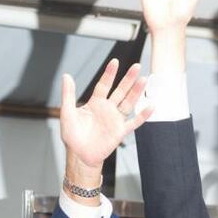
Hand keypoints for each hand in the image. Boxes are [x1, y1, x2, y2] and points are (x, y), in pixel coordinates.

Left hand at [60, 59, 152, 174]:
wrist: (80, 155)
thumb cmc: (72, 136)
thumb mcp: (67, 113)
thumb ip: (68, 94)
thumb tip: (66, 76)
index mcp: (95, 103)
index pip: (104, 85)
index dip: (109, 74)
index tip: (115, 62)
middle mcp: (107, 109)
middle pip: (120, 91)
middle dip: (128, 79)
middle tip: (137, 66)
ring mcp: (115, 120)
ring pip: (129, 103)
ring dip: (137, 92)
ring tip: (144, 80)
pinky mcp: (120, 131)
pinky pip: (134, 122)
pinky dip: (143, 115)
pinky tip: (151, 106)